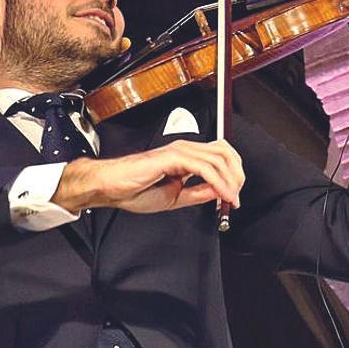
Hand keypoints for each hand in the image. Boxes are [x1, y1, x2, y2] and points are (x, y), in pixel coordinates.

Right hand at [52, 140, 244, 215]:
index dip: (233, 174)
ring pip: (218, 158)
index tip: (233, 197)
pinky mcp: (172, 157)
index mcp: (185, 157)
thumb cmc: (134, 189)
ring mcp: (179, 151)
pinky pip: (204, 167)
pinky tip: (222, 194)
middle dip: (237, 175)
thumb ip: (198, 192)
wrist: (111, 187)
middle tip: (235, 197)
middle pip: (225, 152)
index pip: (220, 155)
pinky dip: (218, 182)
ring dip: (230, 180)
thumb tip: (220, 191)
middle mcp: (184, 149)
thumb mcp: (175, 196)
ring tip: (231, 198)